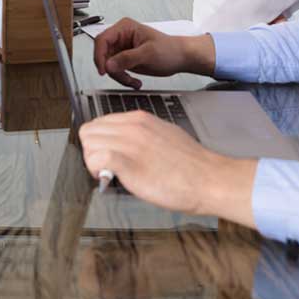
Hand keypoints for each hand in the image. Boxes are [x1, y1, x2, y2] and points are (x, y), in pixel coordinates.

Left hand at [79, 110, 256, 224]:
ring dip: (93, 162)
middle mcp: (131, 126)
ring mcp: (129, 143)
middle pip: (89, 132)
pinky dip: (97, 171)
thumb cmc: (191, 165)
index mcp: (139, 119)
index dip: (99, 142)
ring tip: (109, 175)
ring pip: (89, 144)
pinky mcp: (128, 162)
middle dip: (92, 151)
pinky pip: (96, 159)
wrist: (209, 179)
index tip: (107, 156)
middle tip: (105, 168)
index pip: (99, 123)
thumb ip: (141, 135)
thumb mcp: (164, 135)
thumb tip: (125, 145)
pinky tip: (109, 179)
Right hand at [92, 17, 213, 88]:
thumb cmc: (170, 49)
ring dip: (119, 76)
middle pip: (103, 54)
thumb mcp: (148, 53)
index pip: (102, 40)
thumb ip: (127, 59)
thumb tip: (108, 65)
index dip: (99, 55)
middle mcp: (121, 37)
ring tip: (133, 81)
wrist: (181, 58)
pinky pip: (116, 71)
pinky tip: (135, 81)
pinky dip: (123, 78)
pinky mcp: (125, 59)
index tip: (103, 70)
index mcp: (125, 28)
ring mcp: (122, 49)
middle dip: (112, 69)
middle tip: (123, 77)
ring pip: (108, 65)